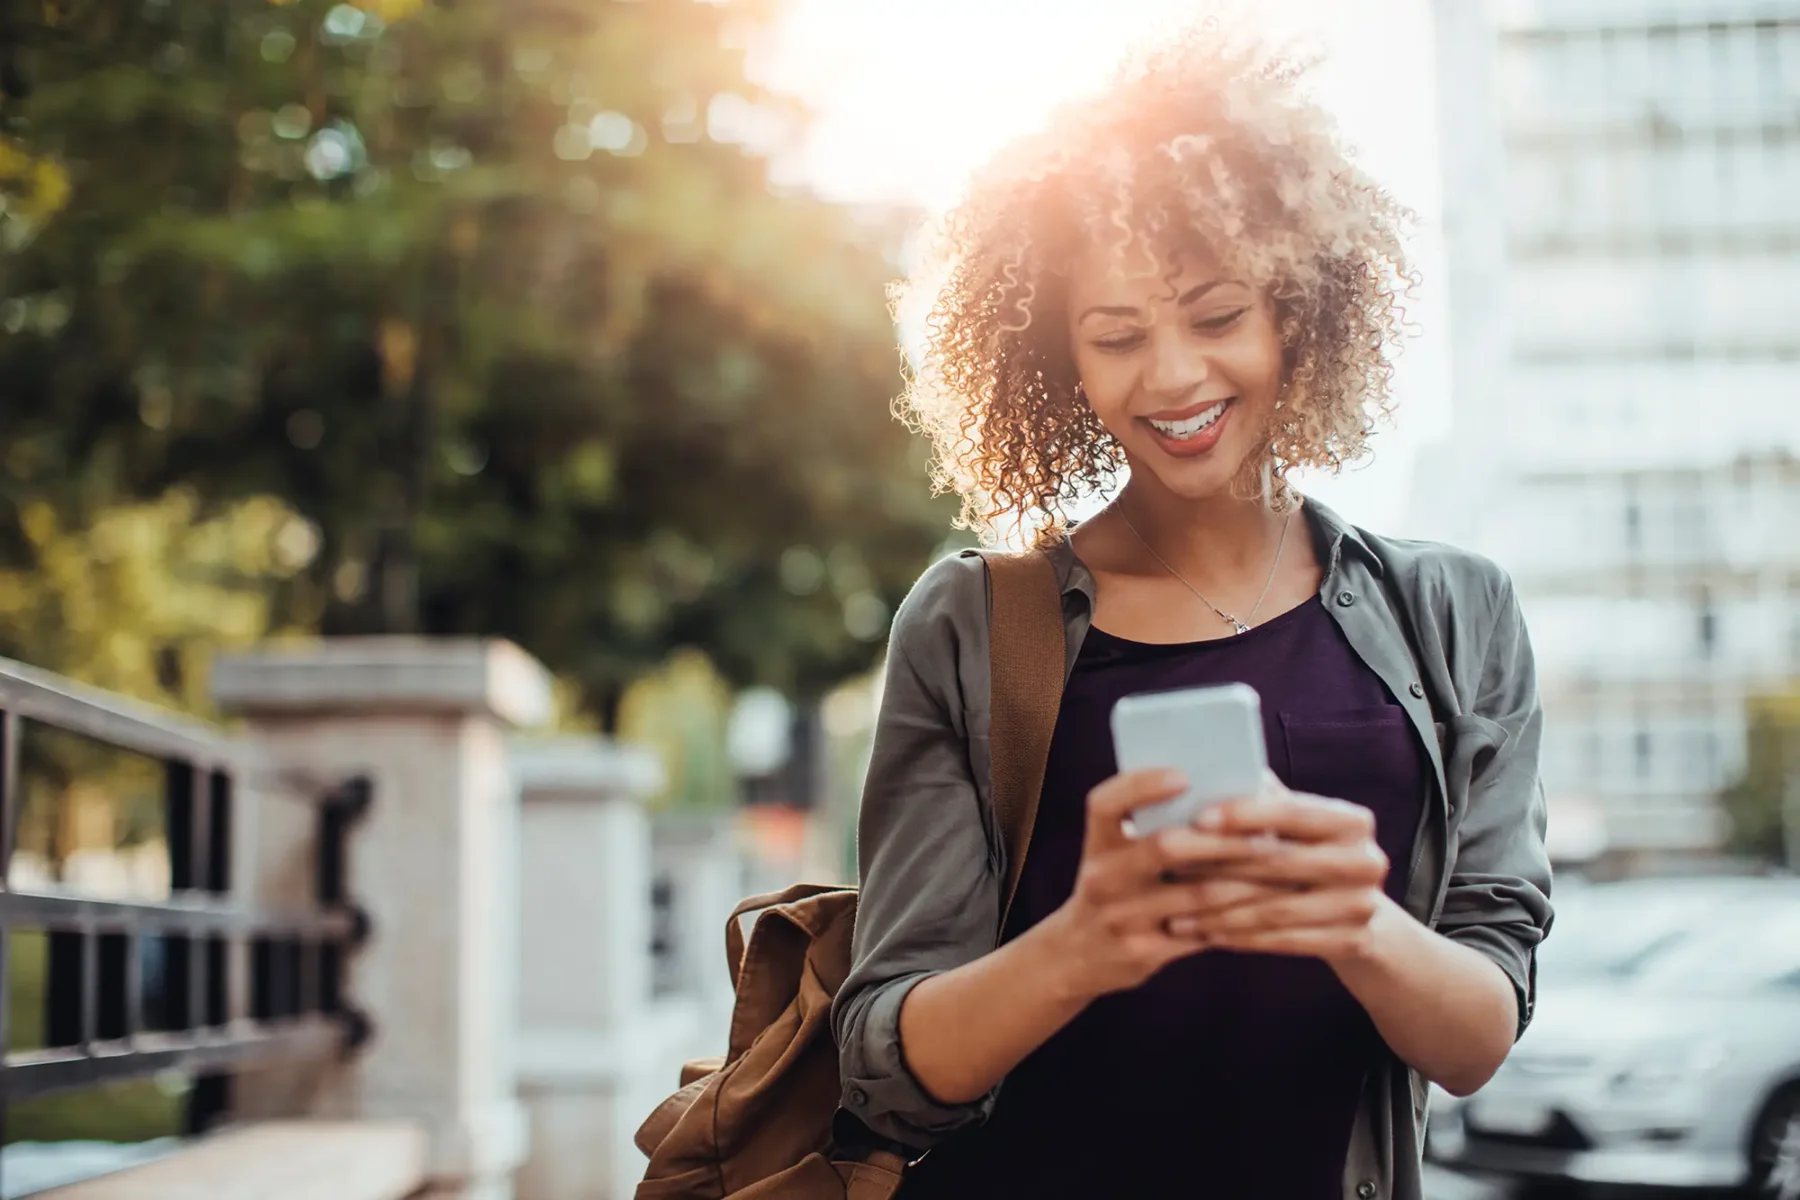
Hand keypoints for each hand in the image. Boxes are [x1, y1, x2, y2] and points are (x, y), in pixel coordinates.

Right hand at [1040, 768, 1290, 998]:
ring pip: (1197, 894)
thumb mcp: (1113, 854)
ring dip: (1247, 879)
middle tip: (1267, 833)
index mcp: (1097, 843)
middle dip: (1223, 839)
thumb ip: (1149, 825)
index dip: (1142, 785)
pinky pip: (1203, 931)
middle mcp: (1103, 878)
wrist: (1076, 956)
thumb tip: (1221, 790)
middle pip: (1165, 847)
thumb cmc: (1114, 888)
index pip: (1107, 803)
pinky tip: (1267, 905)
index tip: (1185, 776)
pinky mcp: (1145, 951)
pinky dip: (1239, 916)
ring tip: (1282, 868)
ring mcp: (1122, 917)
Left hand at [1169, 778, 1390, 963]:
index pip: (1292, 812)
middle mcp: (1366, 861)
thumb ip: (1263, 799)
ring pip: (1276, 909)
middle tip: (1170, 867)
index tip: (1198, 818)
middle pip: (1280, 863)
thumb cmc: (1308, 853)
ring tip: (1175, 911)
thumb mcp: (1295, 825)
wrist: (1357, 910)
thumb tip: (1206, 768)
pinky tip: (1204, 934)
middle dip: (1219, 865)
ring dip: (1219, 911)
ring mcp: (1362, 906)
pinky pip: (1283, 941)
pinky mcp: (1353, 942)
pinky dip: (1239, 938)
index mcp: (1352, 821)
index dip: (1244, 814)